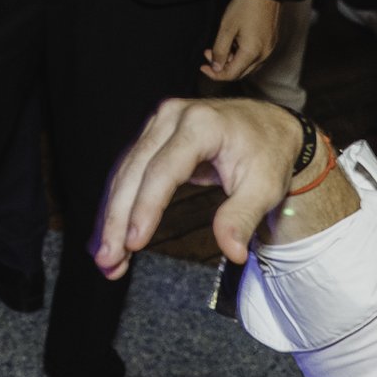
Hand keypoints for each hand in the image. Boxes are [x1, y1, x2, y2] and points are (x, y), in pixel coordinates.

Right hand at [96, 97, 312, 276]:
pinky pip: (128, 171)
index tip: (134, 242)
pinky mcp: (152, 135)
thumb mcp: (265, 187)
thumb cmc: (268, 154)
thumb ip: (243, 217)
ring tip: (107, 257)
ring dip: (111, 217)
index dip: (145, 208)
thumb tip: (232, 252)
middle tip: (109, 259)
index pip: (163, 170)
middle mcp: (172, 117)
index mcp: (201, 124)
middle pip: (134, 172)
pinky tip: (112, 234)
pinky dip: (118, 205)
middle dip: (117, 219)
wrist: (269, 125)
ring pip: (124, 173)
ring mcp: (158, 123)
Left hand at [203, 0, 279, 80]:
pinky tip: (232, 43)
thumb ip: (220, 51)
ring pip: (247, 65)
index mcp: (252, 53)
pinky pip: (254, 56)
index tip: (203, 67)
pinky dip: (241, 55)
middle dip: (221, 67)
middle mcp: (263, 55)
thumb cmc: (245, 6)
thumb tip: (216, 68)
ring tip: (218, 46)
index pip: (231, 74)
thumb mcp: (226, 28)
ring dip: (231, 60)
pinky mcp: (270, 42)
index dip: (215, 74)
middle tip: (208, 54)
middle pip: (240, 72)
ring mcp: (269, 49)